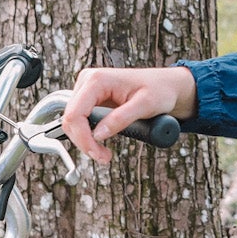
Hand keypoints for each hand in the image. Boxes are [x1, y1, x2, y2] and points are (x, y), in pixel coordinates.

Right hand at [62, 64, 196, 165]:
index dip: (82, 139)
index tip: (98, 155)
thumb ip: (121, 119)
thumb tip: (98, 135)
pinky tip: (100, 143)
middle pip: (70, 119)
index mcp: (97, 79)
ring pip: (72, 122)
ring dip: (85, 141)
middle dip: (84, 143)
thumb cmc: (160, 91)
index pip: (75, 114)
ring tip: (104, 154)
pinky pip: (80, 121)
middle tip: (104, 158)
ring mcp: (87, 90)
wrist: (166, 86)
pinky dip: (88, 135)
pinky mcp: (90, 99)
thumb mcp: (145, 105)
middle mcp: (87, 81)